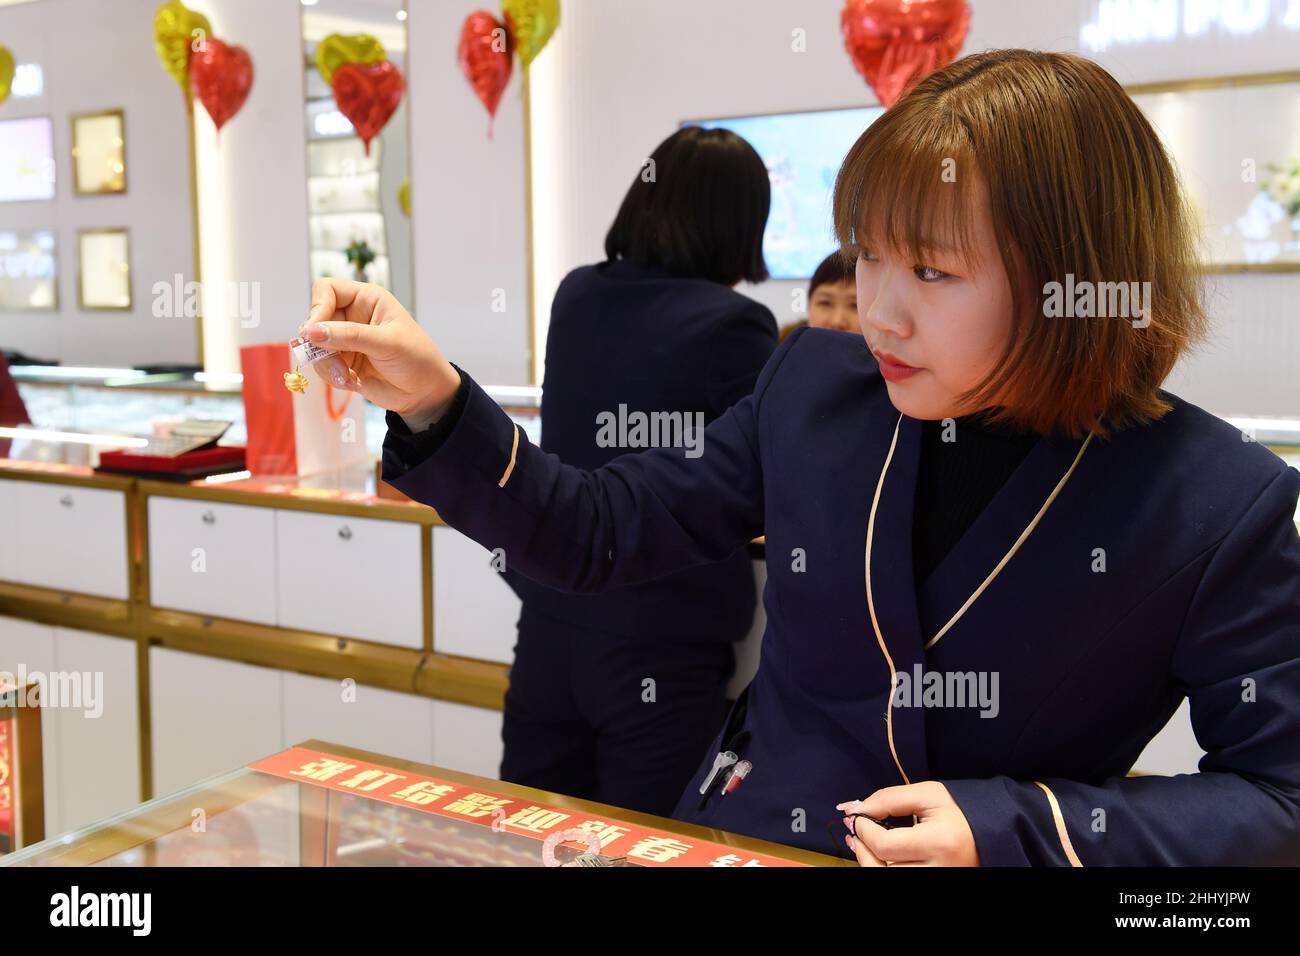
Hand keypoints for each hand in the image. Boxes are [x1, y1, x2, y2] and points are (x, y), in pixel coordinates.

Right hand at [303, 278, 460, 420]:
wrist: (425, 393)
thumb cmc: (417, 358)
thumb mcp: (388, 343)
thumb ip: (350, 335)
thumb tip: (310, 331)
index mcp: (366, 299)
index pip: (327, 290)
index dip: (318, 307)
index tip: (315, 331)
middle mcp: (352, 316)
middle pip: (315, 321)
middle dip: (322, 346)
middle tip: (338, 365)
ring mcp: (345, 340)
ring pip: (314, 347)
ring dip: (327, 366)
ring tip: (349, 378)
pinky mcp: (343, 362)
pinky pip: (322, 366)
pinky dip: (333, 377)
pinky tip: (354, 383)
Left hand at [837, 781, 979, 866]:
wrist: (993, 833)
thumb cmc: (961, 811)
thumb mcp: (927, 795)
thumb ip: (888, 799)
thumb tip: (854, 809)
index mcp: (939, 843)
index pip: (884, 845)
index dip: (863, 829)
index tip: (857, 815)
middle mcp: (939, 870)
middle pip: (881, 869)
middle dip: (861, 849)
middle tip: (854, 830)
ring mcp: (939, 880)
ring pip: (886, 878)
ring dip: (867, 861)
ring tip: (860, 843)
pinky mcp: (937, 884)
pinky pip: (899, 880)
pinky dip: (882, 868)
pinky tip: (876, 856)